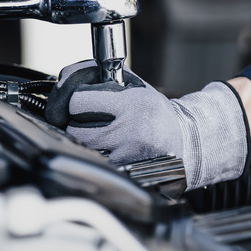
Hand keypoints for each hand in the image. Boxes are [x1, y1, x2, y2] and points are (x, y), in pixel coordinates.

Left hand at [45, 60, 249, 189]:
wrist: (185, 142)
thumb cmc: (153, 112)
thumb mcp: (134, 86)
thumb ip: (100, 78)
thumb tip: (64, 78)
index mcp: (131, 103)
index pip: (77, 101)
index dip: (72, 100)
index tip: (78, 101)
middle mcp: (129, 130)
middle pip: (74, 128)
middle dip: (72, 122)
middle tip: (83, 119)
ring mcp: (127, 155)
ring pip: (81, 148)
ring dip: (81, 141)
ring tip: (96, 133)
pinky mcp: (126, 173)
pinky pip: (94, 163)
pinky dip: (93, 156)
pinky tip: (105, 149)